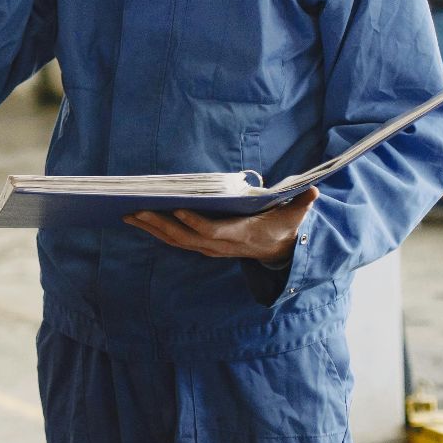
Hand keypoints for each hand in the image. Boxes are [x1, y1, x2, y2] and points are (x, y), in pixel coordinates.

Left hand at [124, 188, 319, 264]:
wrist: (278, 250)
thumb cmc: (282, 227)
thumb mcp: (295, 217)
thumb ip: (301, 205)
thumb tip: (314, 192)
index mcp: (240, 235)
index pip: (213, 231)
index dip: (194, 223)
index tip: (176, 209)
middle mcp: (220, 245)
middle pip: (185, 237)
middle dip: (160, 224)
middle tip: (136, 210)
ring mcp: (209, 248)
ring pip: (175, 240)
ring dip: (151, 228)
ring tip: (128, 214)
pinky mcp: (201, 246)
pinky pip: (174, 240)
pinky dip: (155, 231)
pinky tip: (138, 220)